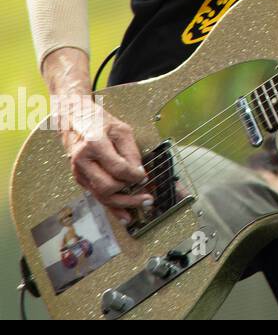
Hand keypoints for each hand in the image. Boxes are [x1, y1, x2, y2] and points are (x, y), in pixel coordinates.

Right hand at [59, 98, 150, 225]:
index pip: (118, 168)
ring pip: (101, 196)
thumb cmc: (99, 122)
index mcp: (94, 144)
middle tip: (147, 197)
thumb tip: (139, 173)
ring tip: (140, 207)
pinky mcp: (80, 179)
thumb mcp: (121, 130)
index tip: (145, 177)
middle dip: (129, 195)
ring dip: (122, 204)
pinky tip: (124, 215)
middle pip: (107, 187)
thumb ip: (131, 152)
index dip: (134, 176)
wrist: (73, 119)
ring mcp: (79, 172)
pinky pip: (97, 196)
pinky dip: (111, 206)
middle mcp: (83, 161)